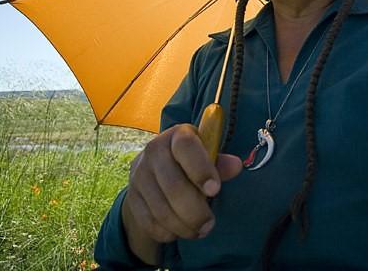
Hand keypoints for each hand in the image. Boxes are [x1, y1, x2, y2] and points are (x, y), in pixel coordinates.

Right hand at [121, 123, 241, 263]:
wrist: (157, 170)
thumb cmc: (192, 161)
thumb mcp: (207, 155)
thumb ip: (220, 162)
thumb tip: (236, 166)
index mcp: (177, 135)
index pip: (186, 146)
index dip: (200, 169)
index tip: (215, 190)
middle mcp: (154, 151)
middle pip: (173, 185)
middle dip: (194, 211)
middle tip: (210, 224)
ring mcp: (139, 174)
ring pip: (161, 208)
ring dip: (183, 226)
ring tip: (200, 231)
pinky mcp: (132, 197)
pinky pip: (149, 221)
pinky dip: (167, 232)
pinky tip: (180, 231)